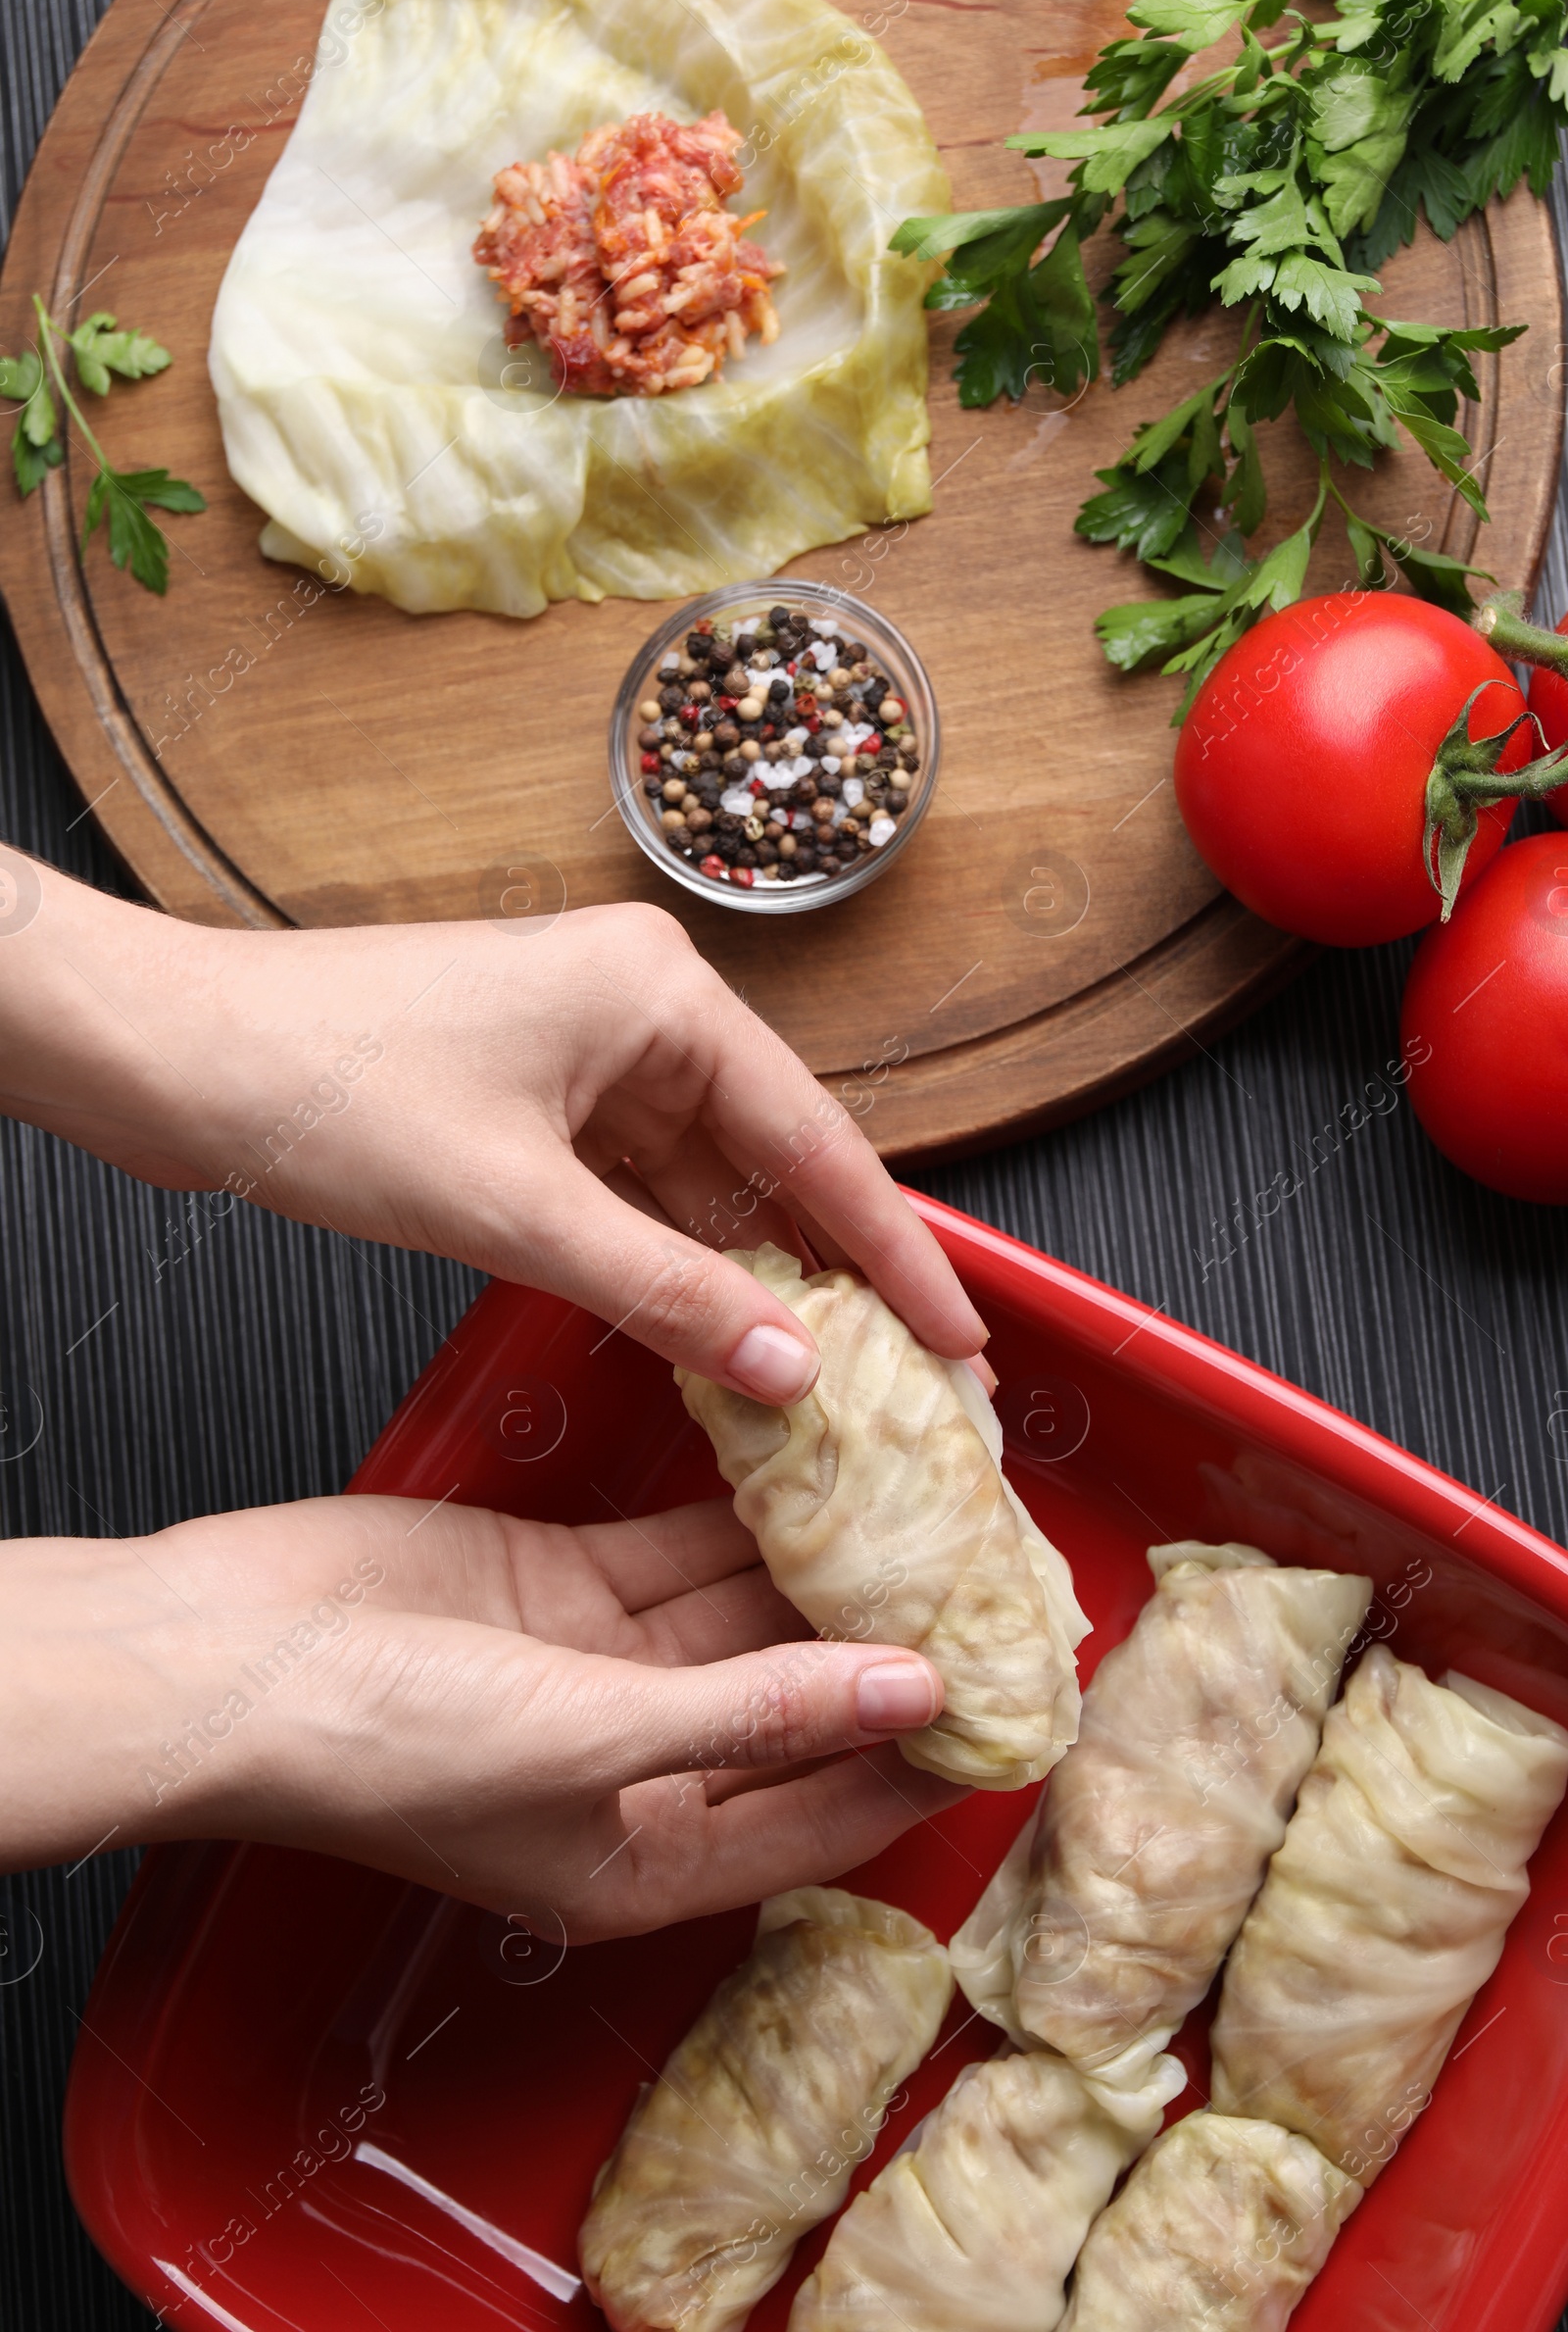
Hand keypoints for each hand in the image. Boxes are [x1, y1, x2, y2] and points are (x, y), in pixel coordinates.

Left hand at [0, 857, 983, 1400]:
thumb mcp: (514, 1211)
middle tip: (913, 1382)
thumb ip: (666, 1293)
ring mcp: (585, 1053)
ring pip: (700, 1188)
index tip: (963, 1336)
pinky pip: (633, 1194)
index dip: (898, 1253)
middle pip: (770, 1163)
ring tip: (829, 1384)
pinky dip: (670, 1267)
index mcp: (661, 994)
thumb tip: (791, 1367)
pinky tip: (714, 1341)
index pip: (819, 1141)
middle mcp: (641, 1010)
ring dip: (749, 1283)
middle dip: (832, 1278)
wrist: (172, 1053)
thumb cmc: (324, 1087)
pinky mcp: (533, 1099)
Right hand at [1, 1495, 963, 1935]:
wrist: (228, 1657)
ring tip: (932, 1505)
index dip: (926, 1761)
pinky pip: (682, 1546)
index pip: (831, 1815)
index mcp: (648, 1859)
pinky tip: (819, 1466)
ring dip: (830, 1565)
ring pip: (749, 1612)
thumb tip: (915, 1695)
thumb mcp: (592, 1745)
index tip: (1020, 1702)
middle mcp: (640, 1768)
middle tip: (996, 1577)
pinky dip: (746, 1510)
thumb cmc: (380, 1749)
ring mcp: (603, 1669)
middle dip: (892, 1643)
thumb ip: (758, 1713)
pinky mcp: (564, 1582)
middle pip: (802, 1705)